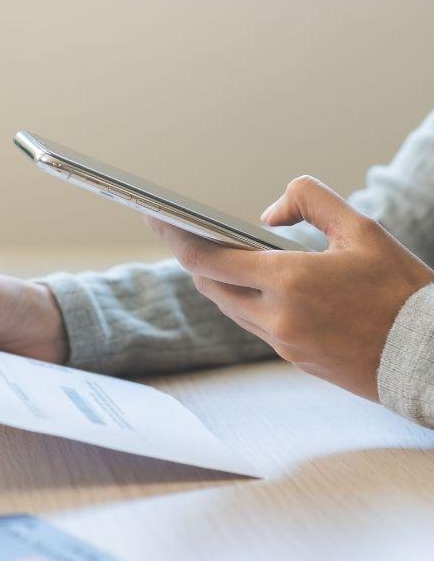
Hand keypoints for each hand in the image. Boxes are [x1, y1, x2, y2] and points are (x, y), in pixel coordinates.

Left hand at [146, 176, 433, 400]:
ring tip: (220, 255)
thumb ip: (311, 201)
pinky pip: (253, 325)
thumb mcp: (363, 229)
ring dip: (220, 282)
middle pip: (209, 286)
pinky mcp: (292, 358)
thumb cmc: (401, 289)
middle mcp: (276, 317)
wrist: (429, 356)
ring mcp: (282, 343)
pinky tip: (255, 286)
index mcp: (289, 282)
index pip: (208, 260)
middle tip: (186, 233)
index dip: (175, 237)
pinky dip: (245, 302)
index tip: (154, 218)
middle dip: (195, 259)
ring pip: (229, 308)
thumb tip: (267, 214)